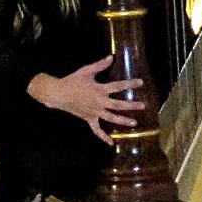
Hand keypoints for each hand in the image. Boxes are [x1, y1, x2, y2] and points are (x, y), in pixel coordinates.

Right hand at [29, 54, 143, 143]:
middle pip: (118, 105)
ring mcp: (95, 112)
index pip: (118, 86)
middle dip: (131, 106)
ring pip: (111, 118)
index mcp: (99, 89)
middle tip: (143, 106)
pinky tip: (111, 143)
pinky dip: (103, 137)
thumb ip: (100, 65)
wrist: (58, 94)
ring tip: (134, 123)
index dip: (130, 84)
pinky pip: (97, 130)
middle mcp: (99, 102)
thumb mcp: (86, 71)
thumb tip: (111, 57)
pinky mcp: (89, 119)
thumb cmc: (72, 81)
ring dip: (123, 121)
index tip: (141, 82)